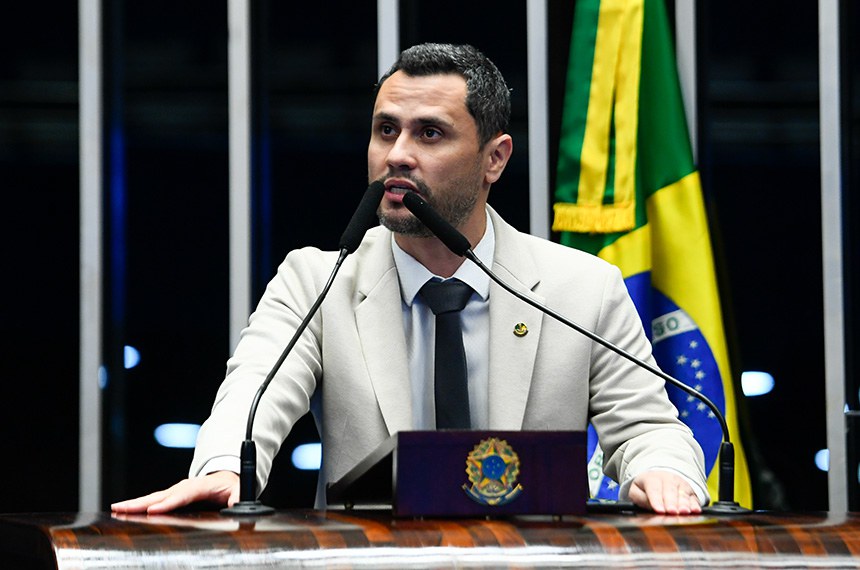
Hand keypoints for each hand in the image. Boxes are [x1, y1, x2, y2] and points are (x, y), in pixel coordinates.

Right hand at [110, 471, 239, 513]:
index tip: (154, 510)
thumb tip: (235, 504)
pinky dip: (138, 505)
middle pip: (162, 495)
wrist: (227, 479)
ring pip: (154, 497)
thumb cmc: (231, 487)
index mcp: (202, 486)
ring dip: (135, 503)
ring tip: (117, 508)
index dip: (169, 502)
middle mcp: (185, 486)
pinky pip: (153, 500)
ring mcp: (177, 490)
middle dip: (142, 502)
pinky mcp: (171, 495)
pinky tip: (124, 510)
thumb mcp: (239, 492)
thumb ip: (238, 498)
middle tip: (122, 508)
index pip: (184, 495)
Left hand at [628, 471, 701, 514]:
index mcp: (652, 478)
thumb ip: (641, 499)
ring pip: (683, 494)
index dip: (656, 500)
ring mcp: (680, 484)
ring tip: (684, 512)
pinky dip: (695, 504)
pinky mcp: (690, 492)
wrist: (659, 478)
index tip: (658, 510)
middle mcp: (668, 479)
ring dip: (684, 503)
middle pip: (670, 490)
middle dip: (671, 502)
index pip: (654, 489)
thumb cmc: (646, 488)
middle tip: (671, 512)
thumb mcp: (636, 491)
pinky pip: (693, 498)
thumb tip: (649, 507)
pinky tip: (695, 510)